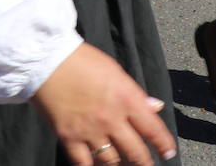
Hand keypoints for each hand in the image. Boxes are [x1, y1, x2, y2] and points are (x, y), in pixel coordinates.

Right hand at [33, 43, 176, 165]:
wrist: (47, 59)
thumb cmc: (82, 60)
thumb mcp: (115, 71)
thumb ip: (136, 93)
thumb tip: (155, 107)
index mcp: (127, 98)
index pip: (153, 129)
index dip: (163, 144)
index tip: (168, 153)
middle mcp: (112, 118)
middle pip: (135, 151)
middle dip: (144, 162)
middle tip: (147, 164)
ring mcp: (90, 130)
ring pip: (112, 161)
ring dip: (120, 164)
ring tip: (122, 164)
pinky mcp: (69, 137)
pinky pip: (84, 163)